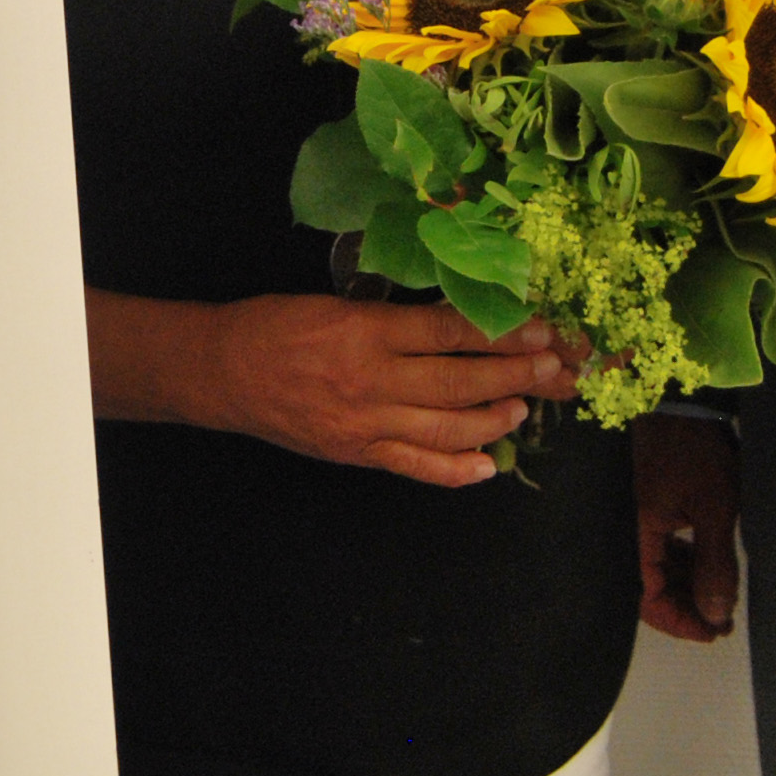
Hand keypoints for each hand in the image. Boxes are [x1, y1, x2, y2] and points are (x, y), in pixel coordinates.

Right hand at [206, 295, 571, 487]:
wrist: (223, 372)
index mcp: (365, 332)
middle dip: (513, 375)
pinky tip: (488, 464)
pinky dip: (456, 471)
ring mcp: (366, 424)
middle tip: (552, 369)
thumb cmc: (276, 326)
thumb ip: (392, 318)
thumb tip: (454, 323)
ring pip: (447, 428)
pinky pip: (416, 466)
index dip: (500, 332)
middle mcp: (372, 381)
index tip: (540, 329)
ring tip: (522, 408)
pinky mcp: (357, 453)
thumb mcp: (336, 304)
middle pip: (459, 381)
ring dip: (494, 419)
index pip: (448, 331)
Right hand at [630, 411, 739, 642]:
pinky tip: (715, 563)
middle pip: (658, 588)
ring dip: (693, 588)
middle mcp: (645, 531)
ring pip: (668, 568)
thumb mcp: (714, 509)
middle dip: (690, 609)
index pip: (652, 599)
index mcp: (647, 536)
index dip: (681, 623)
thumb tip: (716, 616)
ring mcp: (655, 516)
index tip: (715, 632)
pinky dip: (693, 564)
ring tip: (726, 597)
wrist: (684, 398)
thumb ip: (714, 564)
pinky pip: (675, 547)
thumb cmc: (698, 453)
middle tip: (726, 621)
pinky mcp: (667, 502)